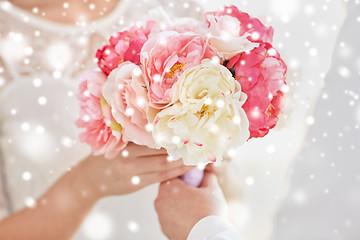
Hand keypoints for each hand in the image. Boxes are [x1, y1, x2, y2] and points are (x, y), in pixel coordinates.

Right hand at [74, 143, 193, 199]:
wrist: (88, 179)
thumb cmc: (104, 155)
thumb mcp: (114, 139)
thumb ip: (133, 134)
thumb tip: (160, 124)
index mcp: (124, 145)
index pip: (154, 140)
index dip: (172, 137)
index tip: (188, 131)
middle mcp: (129, 160)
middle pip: (162, 155)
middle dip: (181, 150)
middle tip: (198, 144)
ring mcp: (133, 174)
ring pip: (164, 168)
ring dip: (182, 164)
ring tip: (197, 158)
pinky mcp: (136, 185)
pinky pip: (160, 178)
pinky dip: (174, 173)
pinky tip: (185, 168)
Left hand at [154, 167, 227, 239]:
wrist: (207, 237)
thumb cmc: (209, 213)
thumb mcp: (212, 189)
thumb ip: (207, 177)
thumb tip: (207, 172)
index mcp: (169, 187)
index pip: (173, 174)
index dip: (183, 176)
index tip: (191, 179)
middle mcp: (160, 200)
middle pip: (168, 189)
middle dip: (179, 190)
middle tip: (193, 193)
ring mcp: (161, 216)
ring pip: (168, 204)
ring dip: (177, 203)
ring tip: (193, 207)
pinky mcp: (164, 228)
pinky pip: (169, 217)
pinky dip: (177, 216)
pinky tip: (189, 217)